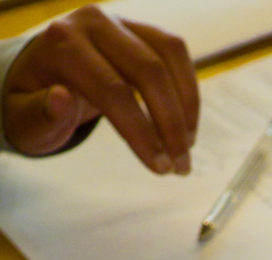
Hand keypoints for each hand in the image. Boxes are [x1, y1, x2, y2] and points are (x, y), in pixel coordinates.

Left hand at [2, 6, 198, 173]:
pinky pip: (175, 51)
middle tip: (180, 166)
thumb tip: (61, 99)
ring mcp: (120, 20)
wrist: (43, 71)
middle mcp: (93, 23)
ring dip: (186, 106)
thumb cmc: (35, 101)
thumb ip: (40, 114)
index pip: (113, 89)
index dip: (142, 132)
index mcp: (62, 43)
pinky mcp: (139, 27)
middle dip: (171, 124)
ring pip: (169, 55)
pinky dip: (188, 89)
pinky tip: (186, 124)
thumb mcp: (25, 118)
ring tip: (186, 147)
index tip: (160, 168)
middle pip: (148, 71)